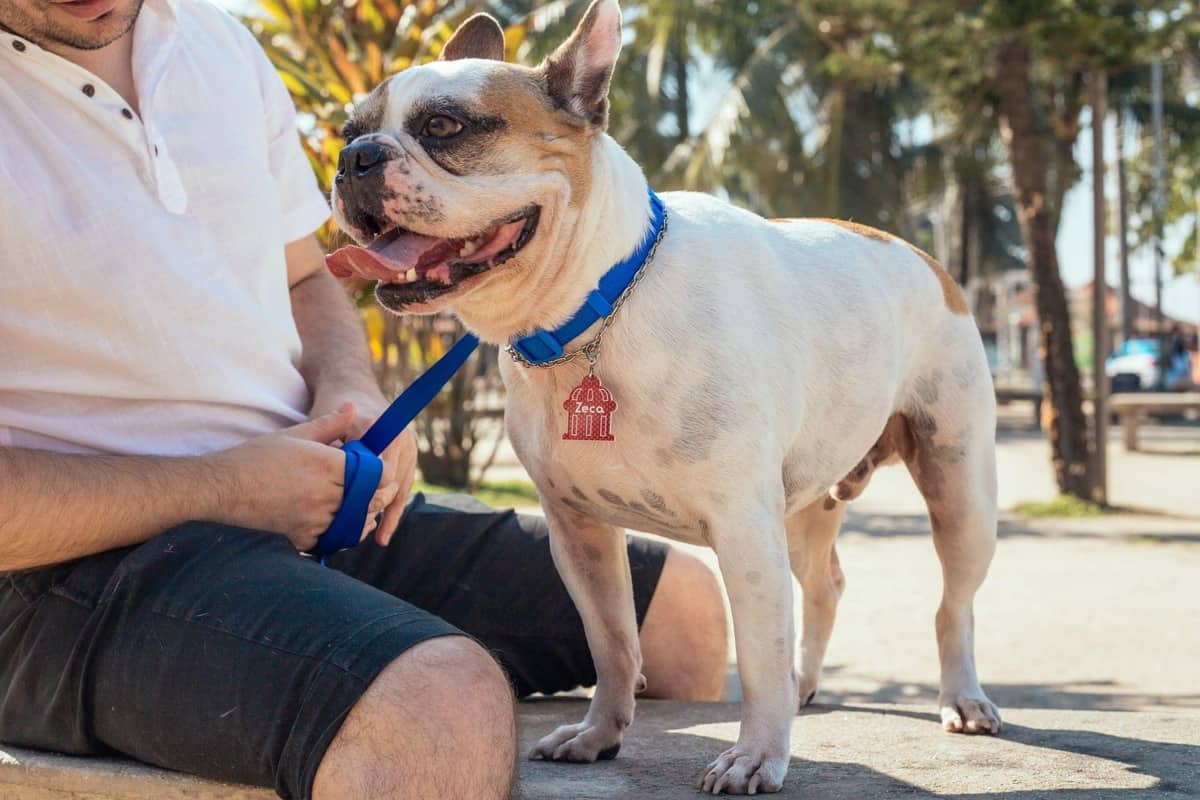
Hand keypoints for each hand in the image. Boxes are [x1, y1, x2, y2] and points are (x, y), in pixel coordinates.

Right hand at [207, 403, 399, 551]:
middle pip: (371, 500)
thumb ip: (330, 424)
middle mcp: (325, 494)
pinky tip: (339, 521)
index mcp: (328, 465)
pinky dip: (340, 532)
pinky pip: (332, 538)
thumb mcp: (296, 434)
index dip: (383, 473)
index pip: (376, 474)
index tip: (381, 470)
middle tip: (380, 490)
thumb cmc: (258, 456)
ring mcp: (314, 518)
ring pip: (355, 523)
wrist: (222, 487)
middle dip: (379, 495)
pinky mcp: (302, 536)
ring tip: (362, 505)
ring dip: (363, 516)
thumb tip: (353, 407)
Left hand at [311, 395, 417, 546]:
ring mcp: (408, 443)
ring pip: (401, 486)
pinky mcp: (411, 452)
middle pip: (392, 482)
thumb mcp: (321, 424)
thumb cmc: (329, 407)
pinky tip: (384, 530)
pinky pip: (404, 485)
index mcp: (377, 427)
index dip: (365, 496)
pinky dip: (394, 507)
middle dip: (377, 507)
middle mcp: (397, 435)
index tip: (352, 518)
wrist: (350, 386)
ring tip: (378, 538)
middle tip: (361, 532)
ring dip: (389, 513)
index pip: (376, 471)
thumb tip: (333, 484)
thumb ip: (328, 450)